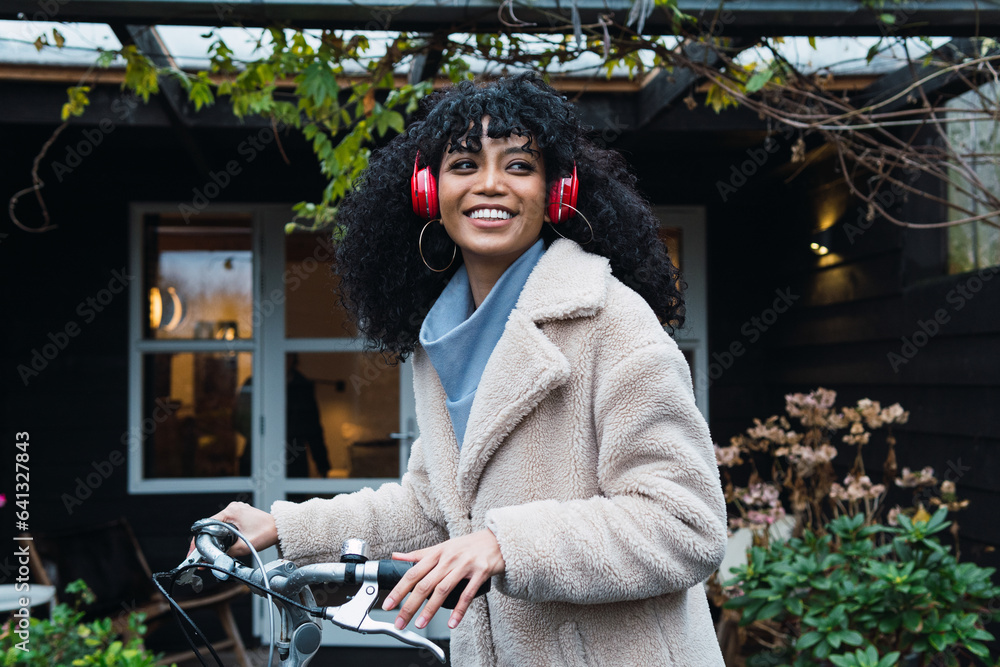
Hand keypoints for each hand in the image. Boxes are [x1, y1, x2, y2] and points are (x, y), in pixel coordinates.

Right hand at [187, 501, 277, 558]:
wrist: (280, 529)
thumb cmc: (267, 533)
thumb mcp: (244, 546)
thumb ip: (227, 552)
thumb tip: (214, 560)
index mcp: (231, 511)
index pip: (207, 525)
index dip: (199, 540)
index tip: (194, 552)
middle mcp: (233, 508)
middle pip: (210, 526)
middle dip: (204, 541)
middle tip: (199, 556)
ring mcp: (237, 510)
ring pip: (218, 526)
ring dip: (213, 538)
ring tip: (207, 552)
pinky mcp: (240, 515)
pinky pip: (226, 525)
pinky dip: (221, 534)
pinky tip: (219, 544)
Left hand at [381, 529, 504, 630]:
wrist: (496, 540)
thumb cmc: (467, 546)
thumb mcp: (442, 547)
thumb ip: (419, 554)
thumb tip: (396, 556)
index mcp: (437, 553)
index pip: (413, 572)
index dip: (399, 590)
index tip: (388, 604)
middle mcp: (448, 559)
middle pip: (425, 584)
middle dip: (410, 605)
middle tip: (400, 621)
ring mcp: (464, 565)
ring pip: (443, 590)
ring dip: (430, 609)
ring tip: (419, 624)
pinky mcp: (480, 573)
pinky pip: (467, 594)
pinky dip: (459, 610)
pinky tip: (452, 623)